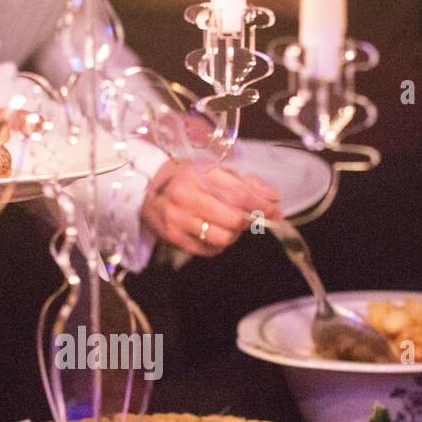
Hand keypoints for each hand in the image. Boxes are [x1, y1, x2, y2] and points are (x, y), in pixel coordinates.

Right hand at [142, 159, 281, 257]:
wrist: (146, 191)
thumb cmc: (186, 179)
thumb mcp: (213, 171)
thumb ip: (245, 183)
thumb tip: (273, 199)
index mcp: (199, 175)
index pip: (239, 194)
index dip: (261, 205)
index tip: (275, 211)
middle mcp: (186, 197)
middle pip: (233, 219)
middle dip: (247, 221)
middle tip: (248, 218)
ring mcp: (178, 220)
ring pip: (222, 238)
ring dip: (234, 234)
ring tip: (230, 226)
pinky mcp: (174, 238)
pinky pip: (209, 250)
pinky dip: (219, 245)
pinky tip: (215, 233)